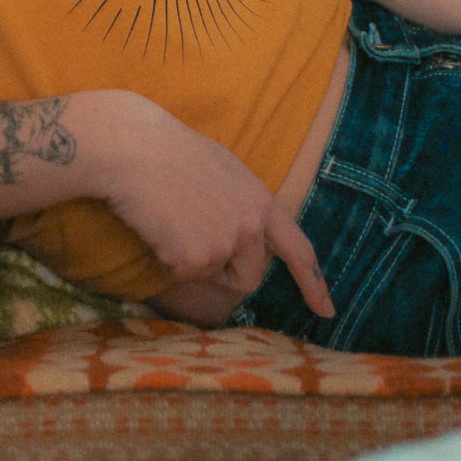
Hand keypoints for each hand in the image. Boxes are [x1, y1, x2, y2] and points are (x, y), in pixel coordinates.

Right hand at [98, 95, 334, 319]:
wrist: (133, 148)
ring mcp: (226, 243)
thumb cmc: (168, 152)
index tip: (327, 311)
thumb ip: (242, 205)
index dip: (313, 283)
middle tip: (190, 237)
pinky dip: (165, 260)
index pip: (298, 249)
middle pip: (249, 276)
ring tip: (170, 218)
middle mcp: (251, 226)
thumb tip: (242, 235)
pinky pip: (180, 275)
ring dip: (189, 260)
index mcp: (261, 201)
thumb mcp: (223, 171)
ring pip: (209, 276)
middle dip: (225, 272)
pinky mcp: (196, 259)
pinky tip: (156, 226)